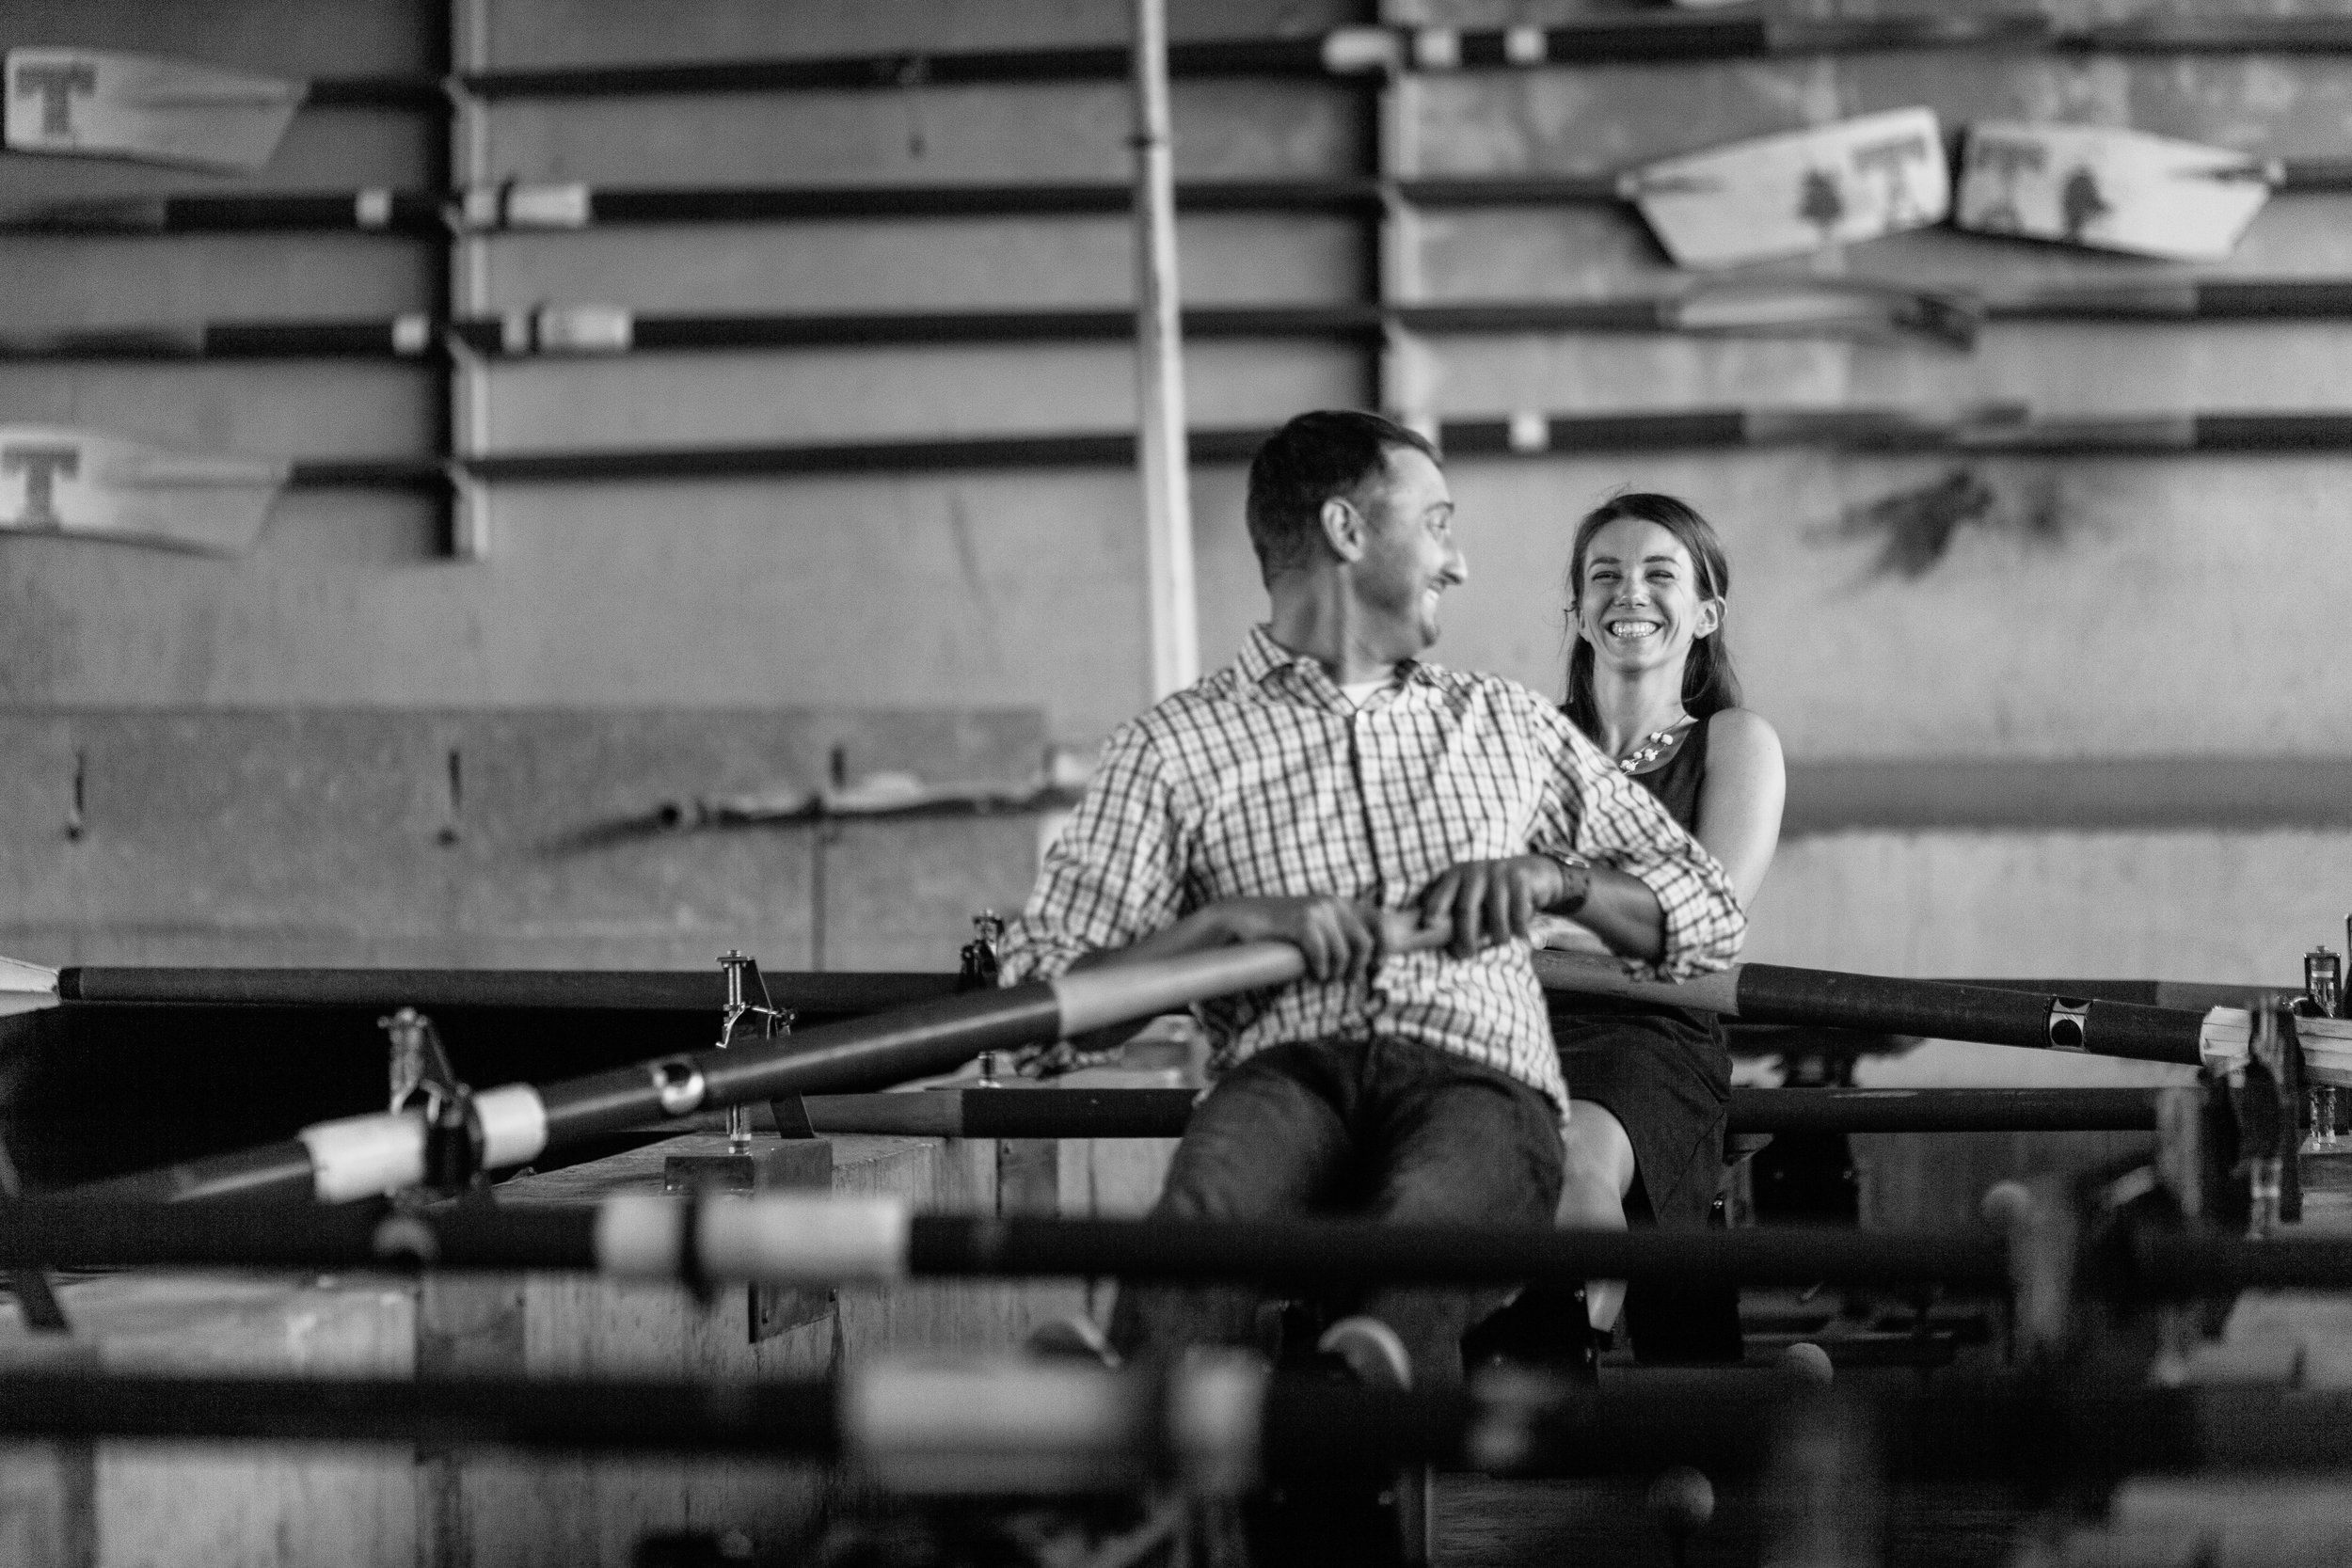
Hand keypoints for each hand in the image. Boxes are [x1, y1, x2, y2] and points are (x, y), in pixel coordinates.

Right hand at [1211, 895, 1382, 984]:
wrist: (1243, 918)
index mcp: (1341, 903)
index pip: (1379, 921)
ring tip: (1321, 978)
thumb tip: (1367, 961)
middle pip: (1366, 944)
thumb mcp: (1315, 927)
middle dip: (1358, 967)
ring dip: (1334, 974)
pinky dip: (1319, 971)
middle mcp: (1334, 903)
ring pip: (1343, 954)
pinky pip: (1322, 955)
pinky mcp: (1302, 921)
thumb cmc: (1280, 930)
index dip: (1384, 946)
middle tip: (1343, 979)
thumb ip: (1339, 935)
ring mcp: (1318, 911)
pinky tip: (1312, 975)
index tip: (1377, 966)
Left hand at [1414, 855, 1566, 958]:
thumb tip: (1429, 930)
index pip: (1442, 893)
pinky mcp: (1520, 879)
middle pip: (1466, 909)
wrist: (1532, 871)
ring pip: (1495, 916)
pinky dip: (1519, 929)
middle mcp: (1475, 871)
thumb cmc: (1493, 890)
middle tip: (1465, 954)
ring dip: (1498, 936)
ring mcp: (1498, 873)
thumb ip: (1452, 905)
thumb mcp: (1471, 891)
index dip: (1434, 908)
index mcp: (1457, 874)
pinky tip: (1521, 936)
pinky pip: (1518, 913)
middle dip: (1465, 936)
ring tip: (1499, 943)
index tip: (1429, 926)